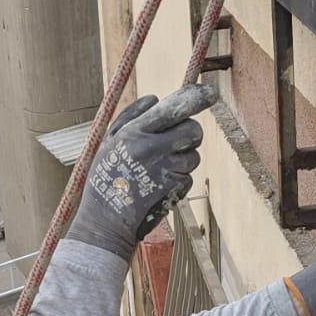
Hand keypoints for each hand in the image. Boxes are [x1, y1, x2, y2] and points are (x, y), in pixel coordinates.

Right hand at [68, 84, 216, 260]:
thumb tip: (155, 98)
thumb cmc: (105, 179)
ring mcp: (168, 170)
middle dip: (190, 133)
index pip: (173, 109)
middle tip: (176, 140)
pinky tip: (157, 186)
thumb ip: (130, 116)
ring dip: (182, 159)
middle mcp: (154, 149)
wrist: (106, 222)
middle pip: (193, 130)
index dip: (195, 99)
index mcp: (136, 133)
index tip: (210, 93)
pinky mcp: (177, 189)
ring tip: (157, 170)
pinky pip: (188, 176)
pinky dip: (178, 179)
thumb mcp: (108, 143)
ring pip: (194, 155)